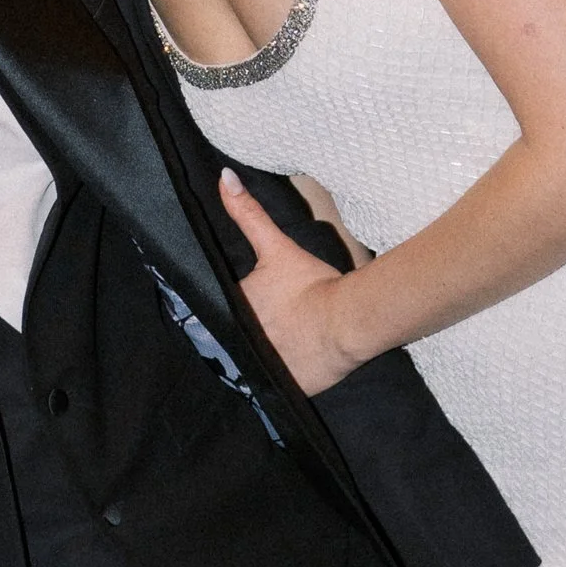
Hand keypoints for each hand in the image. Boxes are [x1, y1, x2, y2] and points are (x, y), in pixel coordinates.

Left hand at [216, 172, 363, 394]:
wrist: (346, 320)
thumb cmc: (311, 284)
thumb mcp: (276, 247)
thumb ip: (247, 215)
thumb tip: (223, 178)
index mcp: (234, 309)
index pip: (220, 310)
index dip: (226, 308)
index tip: (237, 306)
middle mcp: (240, 341)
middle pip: (233, 337)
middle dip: (238, 333)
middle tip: (262, 325)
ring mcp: (260, 367)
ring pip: (250, 362)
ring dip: (255, 356)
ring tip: (273, 349)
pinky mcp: (281, 388)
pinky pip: (271, 386)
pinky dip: (274, 379)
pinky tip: (284, 370)